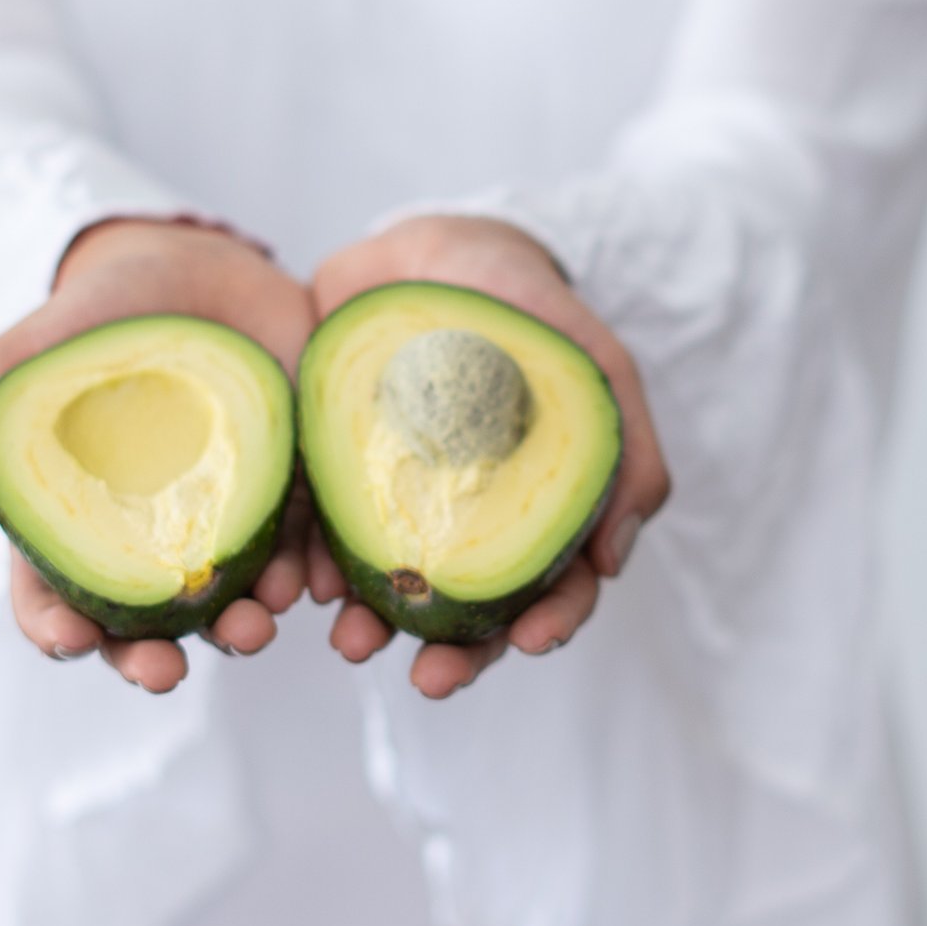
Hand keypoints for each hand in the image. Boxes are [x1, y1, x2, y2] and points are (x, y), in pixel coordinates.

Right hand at [0, 219, 314, 693]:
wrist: (191, 263)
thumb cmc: (89, 323)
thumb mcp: (13, 365)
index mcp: (80, 529)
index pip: (56, 602)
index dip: (59, 632)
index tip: (74, 643)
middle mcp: (155, 543)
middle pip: (146, 624)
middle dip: (153, 658)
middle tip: (166, 671)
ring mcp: (229, 521)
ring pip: (235, 599)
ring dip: (244, 626)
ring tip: (256, 624)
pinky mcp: (295, 490)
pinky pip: (310, 547)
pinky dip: (317, 574)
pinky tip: (320, 582)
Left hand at [307, 213, 669, 699]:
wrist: (431, 246)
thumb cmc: (526, 308)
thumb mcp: (595, 365)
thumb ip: (623, 452)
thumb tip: (611, 560)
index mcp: (532, 512)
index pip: (552, 588)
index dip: (548, 622)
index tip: (530, 641)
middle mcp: (463, 524)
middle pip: (467, 612)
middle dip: (453, 657)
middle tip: (429, 678)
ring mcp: (392, 506)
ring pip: (387, 590)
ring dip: (372, 627)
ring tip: (351, 641)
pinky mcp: (327, 479)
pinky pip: (314, 539)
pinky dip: (309, 567)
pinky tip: (303, 582)